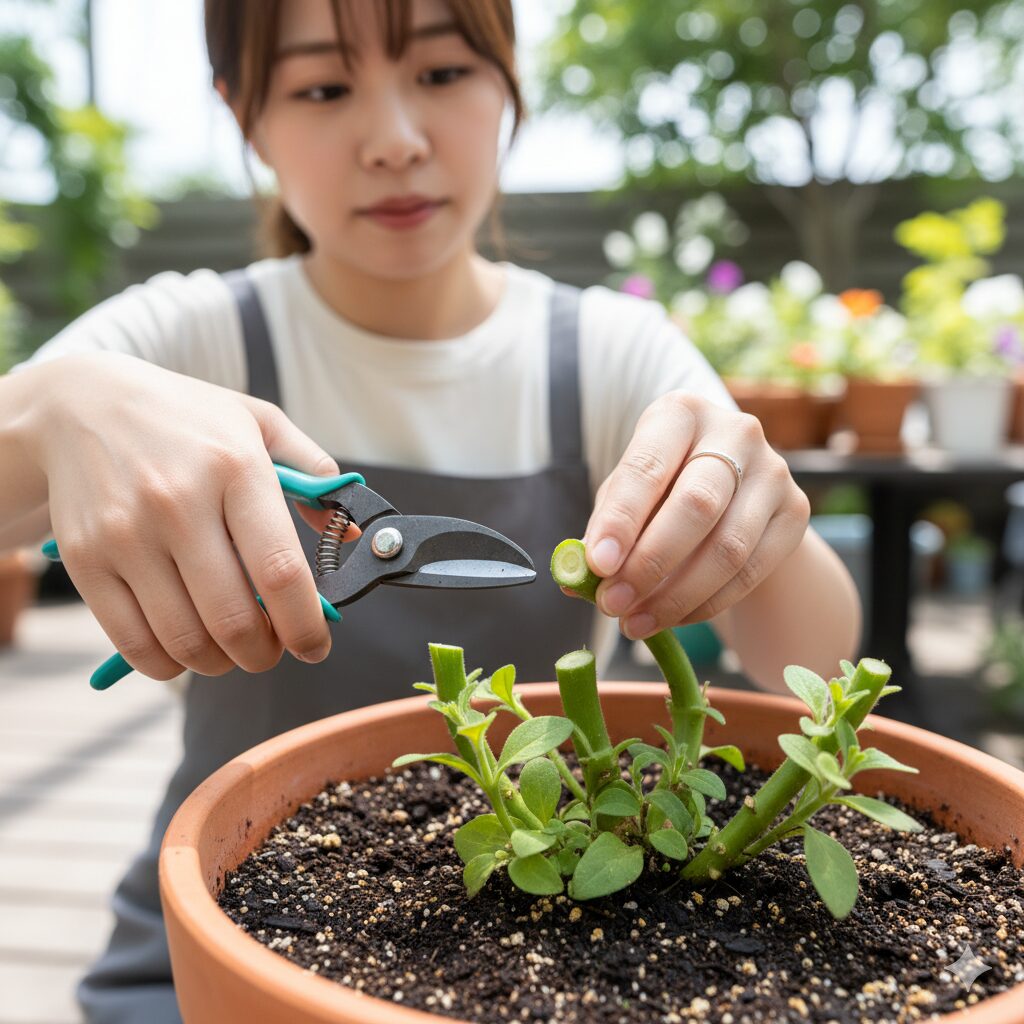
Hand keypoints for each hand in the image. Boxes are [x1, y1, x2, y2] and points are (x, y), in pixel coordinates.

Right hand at [30, 352, 343, 679]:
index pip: (281, 570)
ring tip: (231, 649)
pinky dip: (167, 663)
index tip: (316, 645)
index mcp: (236, 468)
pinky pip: (133, 642)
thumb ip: (314, 473)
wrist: (79, 405)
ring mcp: (127, 535)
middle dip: (265, 654)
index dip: (305, 624)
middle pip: (235, 619)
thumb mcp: (259, 423)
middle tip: (271, 650)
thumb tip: (350, 535)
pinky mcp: (86, 561)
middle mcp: (179, 503)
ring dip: (220, 664)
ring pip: (185, 641)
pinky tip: (185, 648)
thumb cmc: (186, 419)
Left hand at [582, 392, 809, 639]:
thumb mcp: (629, 493)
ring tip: (635, 623)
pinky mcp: (796, 512)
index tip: (597, 564)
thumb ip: (604, 527)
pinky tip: (671, 618)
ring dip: (675, 595)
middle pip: (697, 505)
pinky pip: (749, 572)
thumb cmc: (665, 488)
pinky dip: (704, 604)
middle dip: (649, 563)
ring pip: (728, 548)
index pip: (647, 467)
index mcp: (680, 414)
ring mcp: (773, 471)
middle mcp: (735, 432)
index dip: (621, 519)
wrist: (735, 492)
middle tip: (613, 603)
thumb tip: (575, 577)